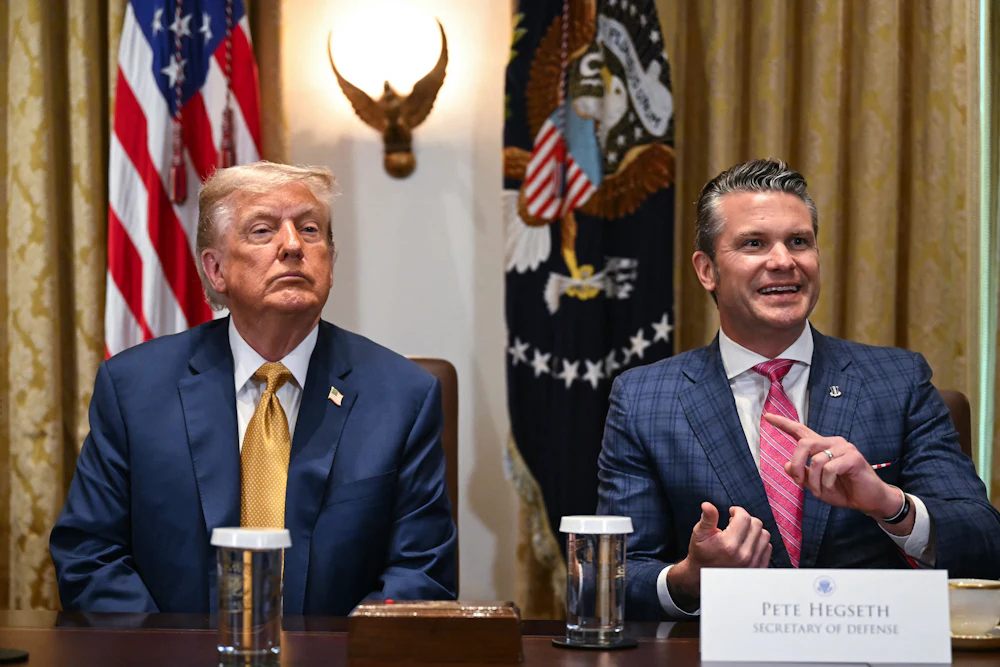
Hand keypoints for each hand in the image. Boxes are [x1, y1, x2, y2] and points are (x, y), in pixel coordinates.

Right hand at [668, 502, 771, 609]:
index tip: (731, 512)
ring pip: (764, 535)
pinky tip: (748, 542)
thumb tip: (707, 505)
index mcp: (728, 544)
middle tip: (735, 522)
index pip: (744, 517)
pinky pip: (768, 548)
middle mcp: (743, 554)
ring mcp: (752, 563)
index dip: (737, 510)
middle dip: (746, 519)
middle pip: (756, 524)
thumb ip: (707, 518)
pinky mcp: (757, 569)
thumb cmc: (701, 554)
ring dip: (754, 530)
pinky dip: (760, 542)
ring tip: (741, 532)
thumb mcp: (699, 534)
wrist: (703, 577)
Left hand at [763, 413, 901, 517]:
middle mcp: (832, 442)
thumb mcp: (817, 485)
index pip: (800, 430)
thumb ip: (802, 474)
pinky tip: (832, 488)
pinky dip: (826, 483)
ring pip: (816, 460)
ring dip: (814, 481)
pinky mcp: (853, 457)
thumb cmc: (843, 491)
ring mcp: (844, 448)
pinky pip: (830, 468)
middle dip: (796, 464)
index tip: (767, 416)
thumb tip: (785, 465)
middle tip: (798, 481)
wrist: (868, 501)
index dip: (783, 423)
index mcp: (822, 447)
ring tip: (821, 491)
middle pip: (804, 443)